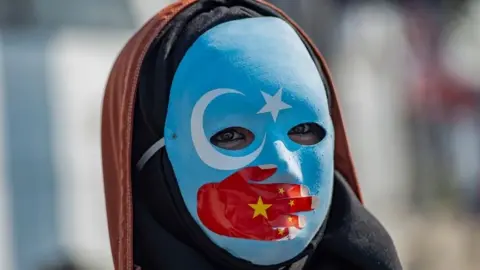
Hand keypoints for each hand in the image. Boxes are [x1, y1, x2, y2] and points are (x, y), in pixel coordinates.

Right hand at [197, 165, 317, 240]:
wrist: (211, 207)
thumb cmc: (225, 190)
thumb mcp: (240, 175)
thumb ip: (258, 171)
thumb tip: (273, 168)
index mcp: (260, 190)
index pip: (283, 190)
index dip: (295, 190)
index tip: (305, 190)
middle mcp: (263, 204)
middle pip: (287, 204)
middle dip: (302, 204)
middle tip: (315, 203)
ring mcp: (259, 219)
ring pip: (281, 219)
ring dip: (294, 220)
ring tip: (304, 221)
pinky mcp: (254, 230)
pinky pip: (270, 233)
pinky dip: (281, 234)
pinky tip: (290, 234)